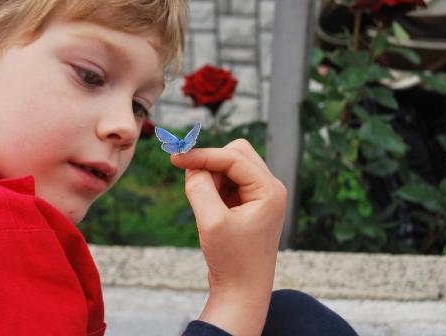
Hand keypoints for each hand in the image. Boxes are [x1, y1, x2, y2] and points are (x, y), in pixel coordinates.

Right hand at [171, 139, 286, 335]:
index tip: (175, 158)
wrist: (242, 293)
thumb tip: (192, 165)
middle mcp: (270, 188)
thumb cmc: (232, 261)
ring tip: (205, 207)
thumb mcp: (211, 222)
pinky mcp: (249, 204)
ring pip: (230, 166)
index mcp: (269, 190)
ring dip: (211, 177)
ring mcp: (261, 196)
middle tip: (193, 185)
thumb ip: (200, 188)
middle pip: (236, 153)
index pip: (233, 157)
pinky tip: (209, 210)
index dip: (203, 155)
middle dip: (210, 163)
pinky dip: (213, 187)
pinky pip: (228, 181)